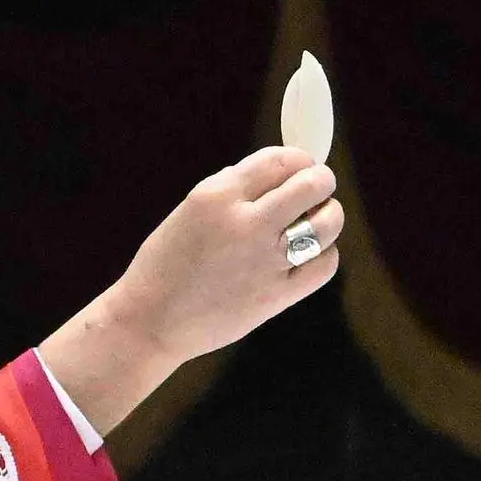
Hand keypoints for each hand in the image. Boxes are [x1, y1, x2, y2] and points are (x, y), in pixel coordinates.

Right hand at [37, 146, 338, 433]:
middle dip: (321, 181)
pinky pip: (324, 265)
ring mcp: (264, 261)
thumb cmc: (168, 264)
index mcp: (218, 195)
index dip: (300, 159)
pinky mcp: (276, 295)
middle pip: (312, 184)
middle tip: (319, 189)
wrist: (151, 321)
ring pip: (326, 223)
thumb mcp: (192, 210)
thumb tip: (280, 173)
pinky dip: (325, 254)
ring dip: (329, 216)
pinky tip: (312, 254)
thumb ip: (235, 189)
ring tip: (318, 220)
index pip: (280, 160)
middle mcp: (246, 223)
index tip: (303, 166)